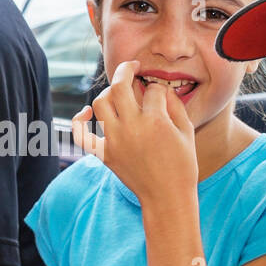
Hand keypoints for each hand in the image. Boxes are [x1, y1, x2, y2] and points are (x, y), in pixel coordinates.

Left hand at [72, 60, 197, 204]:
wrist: (167, 197)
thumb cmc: (182, 165)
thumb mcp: (186, 131)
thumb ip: (174, 105)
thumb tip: (159, 88)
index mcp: (155, 121)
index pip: (152, 89)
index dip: (158, 87)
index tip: (161, 94)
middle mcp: (131, 127)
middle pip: (120, 86)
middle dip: (126, 70)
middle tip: (132, 67)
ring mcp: (114, 141)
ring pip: (101, 103)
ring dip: (109, 92)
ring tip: (119, 92)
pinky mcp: (104, 154)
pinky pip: (82, 136)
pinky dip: (79, 122)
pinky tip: (86, 112)